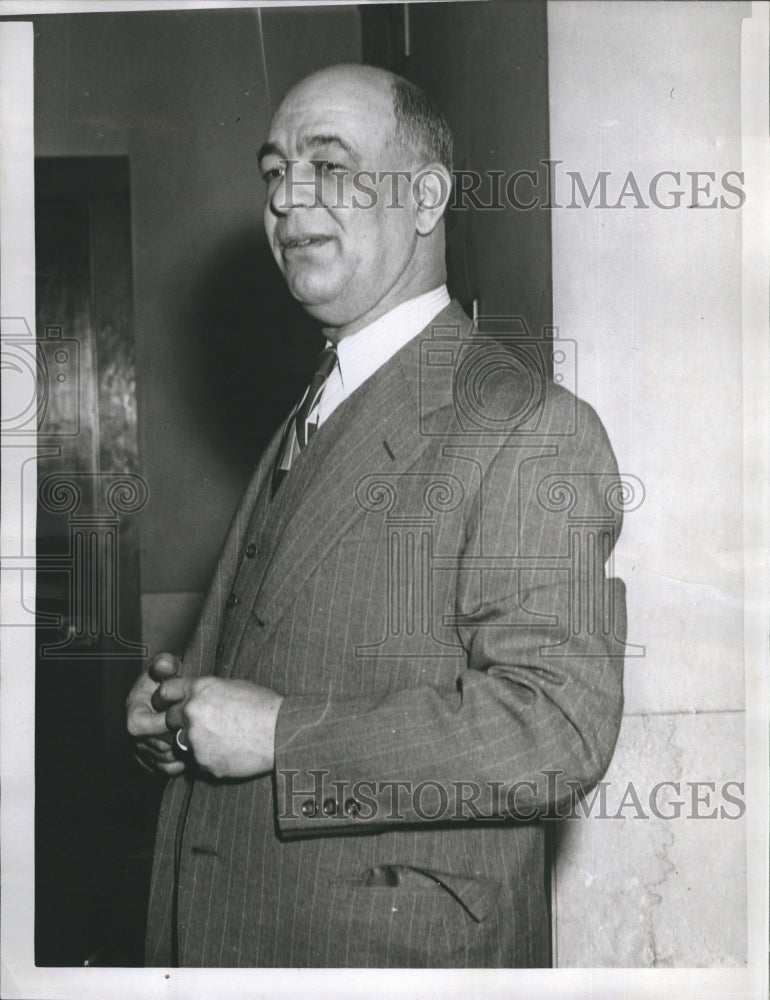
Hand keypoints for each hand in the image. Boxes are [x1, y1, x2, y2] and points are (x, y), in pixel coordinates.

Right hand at [126, 652, 187, 775]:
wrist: (173, 691)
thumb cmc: (169, 678)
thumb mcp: (167, 666)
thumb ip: (165, 664)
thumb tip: (165, 664)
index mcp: (134, 709)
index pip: (137, 725)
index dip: (158, 724)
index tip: (179, 720)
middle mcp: (135, 731)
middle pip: (151, 745)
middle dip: (173, 739)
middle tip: (192, 731)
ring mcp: (144, 746)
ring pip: (160, 759)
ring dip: (179, 752)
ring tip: (196, 740)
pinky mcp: (156, 759)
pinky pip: (166, 768)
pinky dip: (181, 762)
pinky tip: (193, 751)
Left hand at [157, 675, 283, 779]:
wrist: (281, 732)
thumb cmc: (263, 706)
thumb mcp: (233, 687)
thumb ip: (207, 692)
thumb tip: (194, 697)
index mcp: (200, 688)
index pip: (165, 691)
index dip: (165, 699)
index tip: (167, 704)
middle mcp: (192, 711)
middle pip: (169, 718)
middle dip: (180, 722)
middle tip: (202, 725)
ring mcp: (195, 738)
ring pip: (182, 742)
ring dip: (195, 742)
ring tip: (222, 739)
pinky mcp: (202, 762)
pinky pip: (198, 761)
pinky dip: (209, 759)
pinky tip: (229, 752)